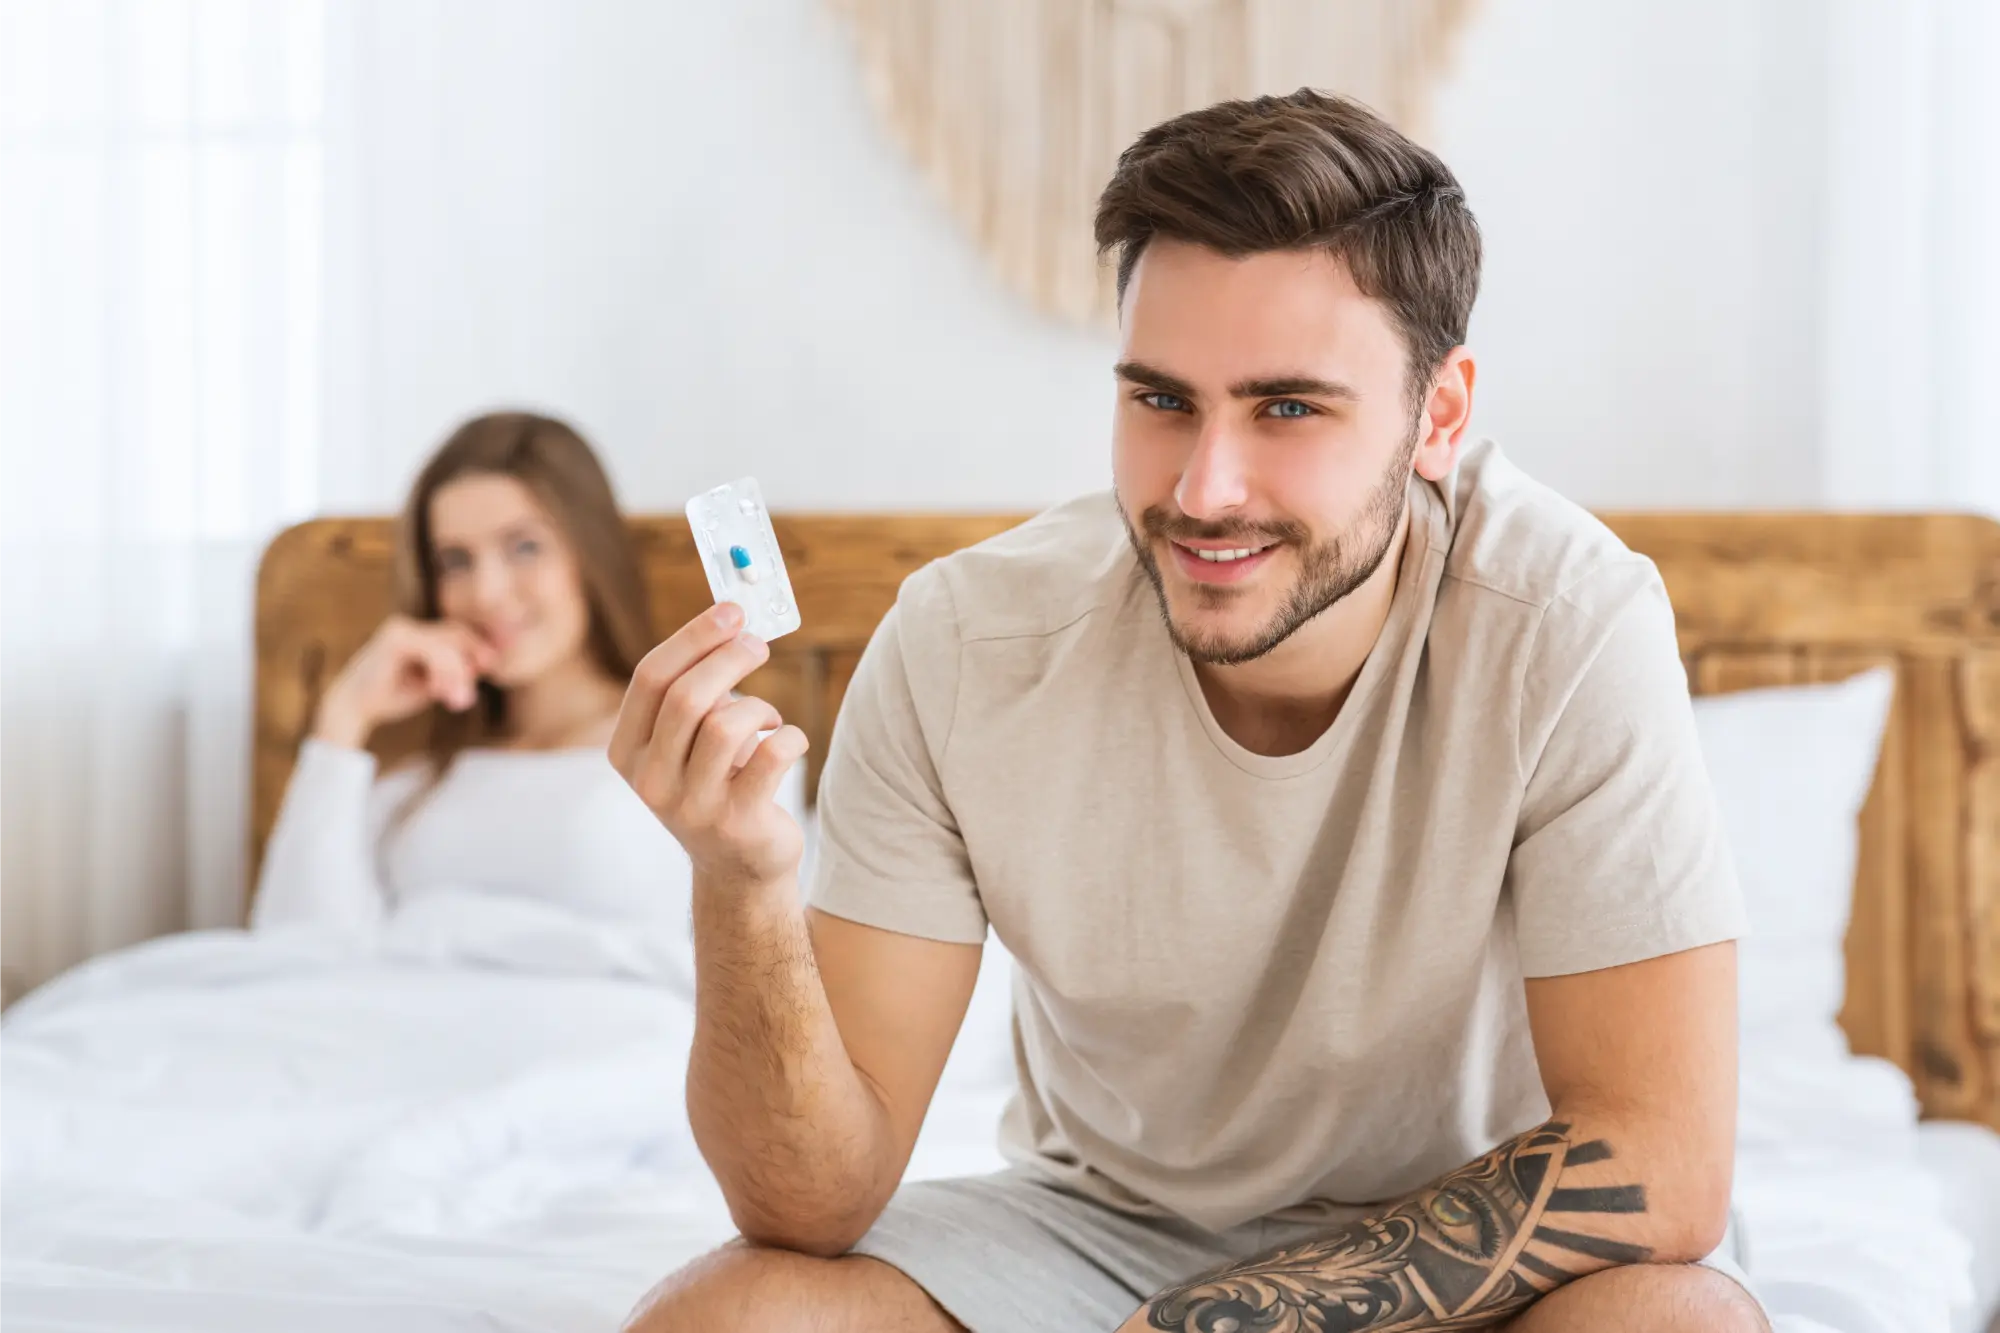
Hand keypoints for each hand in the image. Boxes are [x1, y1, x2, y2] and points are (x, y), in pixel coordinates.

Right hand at [312, 615, 495, 747]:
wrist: (354, 708)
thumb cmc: (392, 697)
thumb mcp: (432, 684)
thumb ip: (455, 672)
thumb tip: (488, 662)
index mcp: (417, 634)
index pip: (458, 634)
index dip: (478, 647)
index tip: (489, 667)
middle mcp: (409, 626)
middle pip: (456, 634)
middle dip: (471, 660)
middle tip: (471, 692)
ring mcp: (401, 628)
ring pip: (447, 644)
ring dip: (457, 674)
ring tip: (459, 701)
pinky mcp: (396, 637)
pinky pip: (433, 650)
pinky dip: (443, 672)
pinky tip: (439, 692)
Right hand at [610, 602, 809, 892]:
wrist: (738, 867)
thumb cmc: (717, 783)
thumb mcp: (690, 740)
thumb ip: (699, 688)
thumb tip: (734, 622)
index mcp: (628, 752)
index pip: (651, 678)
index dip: (693, 637)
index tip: (731, 611)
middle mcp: (650, 781)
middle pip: (687, 697)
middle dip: (730, 658)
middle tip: (759, 643)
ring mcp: (691, 806)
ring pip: (726, 725)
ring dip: (759, 707)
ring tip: (768, 717)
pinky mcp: (737, 822)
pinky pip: (771, 756)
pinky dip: (789, 736)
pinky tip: (786, 741)